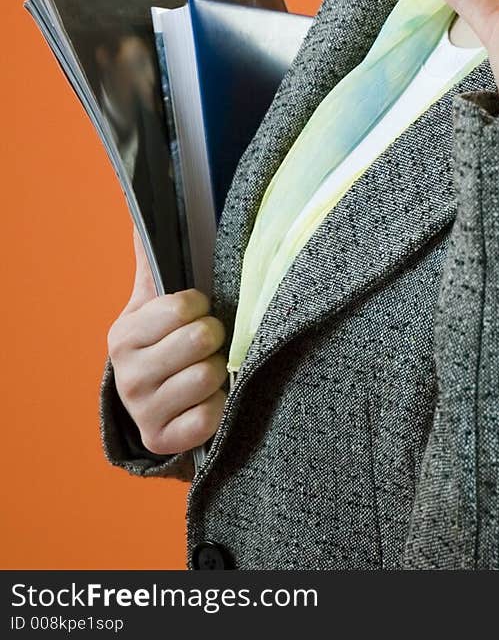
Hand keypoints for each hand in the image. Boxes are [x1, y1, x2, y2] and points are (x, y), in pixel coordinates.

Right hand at [106, 225, 228, 456]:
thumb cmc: (162, 342)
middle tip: (207, 344)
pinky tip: (207, 401)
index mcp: (124, 334)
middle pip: (200, 339)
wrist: (152, 406)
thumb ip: (152, 260)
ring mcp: (143, 411)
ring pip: (208, 376)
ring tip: (206, 371)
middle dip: (214, 338)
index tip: (197, 312)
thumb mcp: (152, 303)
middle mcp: (127, 375)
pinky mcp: (162, 441)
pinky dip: (218, 408)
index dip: (201, 306)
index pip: (183, 306)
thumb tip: (140, 211)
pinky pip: (209, 417)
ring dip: (218, 373)